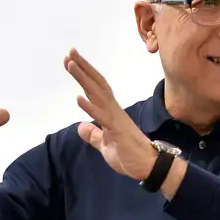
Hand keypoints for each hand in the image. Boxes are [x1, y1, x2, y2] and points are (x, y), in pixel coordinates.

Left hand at [64, 49, 157, 180]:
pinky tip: (78, 98)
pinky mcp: (117, 130)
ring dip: (83, 79)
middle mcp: (113, 110)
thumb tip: (81, 126)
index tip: (71, 61)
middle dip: (83, 68)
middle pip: (97, 84)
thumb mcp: (105, 146)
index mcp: (111, 112)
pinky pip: (102, 116)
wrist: (148, 167)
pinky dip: (90, 106)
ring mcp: (116, 118)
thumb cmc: (129, 156)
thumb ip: (94, 136)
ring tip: (71, 64)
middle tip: (70, 52)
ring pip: (98, 94)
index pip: (96, 89)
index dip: (84, 75)